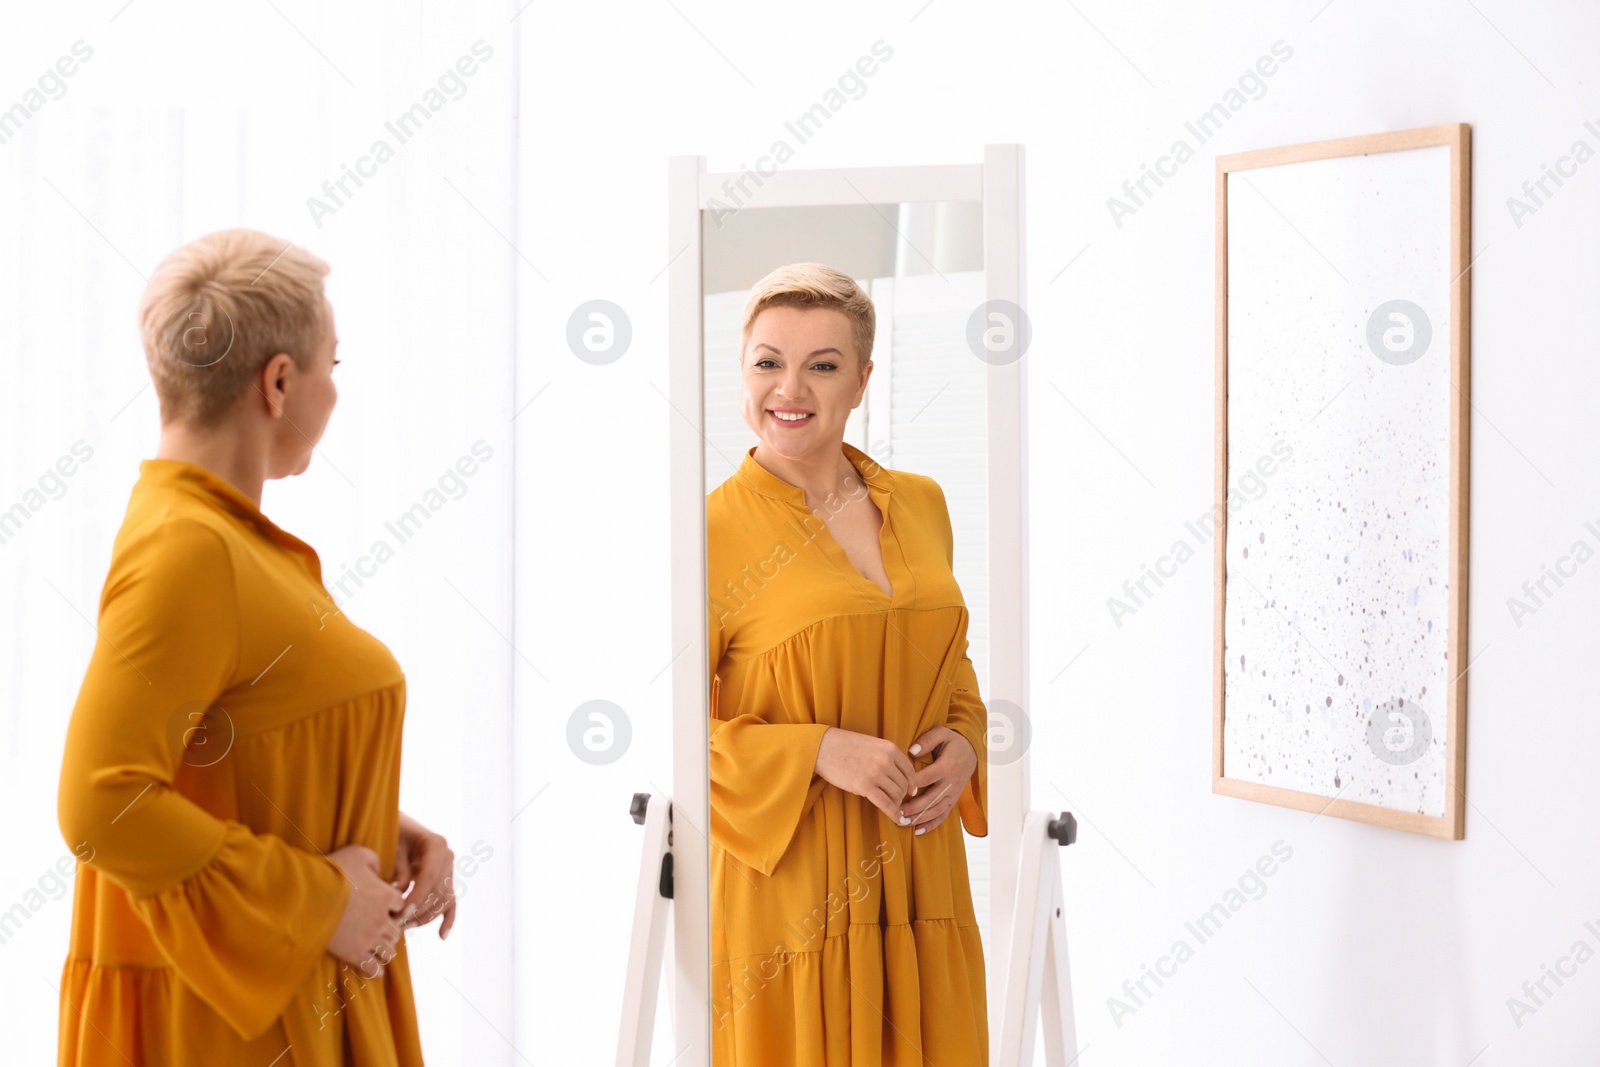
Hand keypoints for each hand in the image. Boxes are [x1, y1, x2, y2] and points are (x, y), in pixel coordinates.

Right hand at [326, 844, 405, 976]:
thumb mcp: (357, 853)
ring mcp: (369, 938)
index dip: (394, 907)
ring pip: (389, 951)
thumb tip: (379, 870)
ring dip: (385, 950)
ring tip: (378, 949)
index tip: (386, 908)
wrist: (308, 897)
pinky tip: (374, 969)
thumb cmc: (332, 872)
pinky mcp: (354, 954)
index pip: (401, 906)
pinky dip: (376, 970)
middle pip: (397, 931)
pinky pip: (374, 968)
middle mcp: (382, 919)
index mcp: (386, 896)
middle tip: (381, 930)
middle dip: (390, 930)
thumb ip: (374, 860)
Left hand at [393, 813, 457, 938]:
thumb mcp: (392, 846)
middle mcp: (448, 857)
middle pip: (437, 891)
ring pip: (443, 900)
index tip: (402, 911)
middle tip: (395, 923)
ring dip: (425, 917)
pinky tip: (441, 936)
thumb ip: (399, 869)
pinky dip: (448, 919)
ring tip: (404, 927)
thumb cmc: (393, 833)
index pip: (430, 876)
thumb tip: (400, 894)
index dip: (417, 896)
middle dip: (418, 910)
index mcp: (437, 844)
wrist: (400, 827)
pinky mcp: (447, 881)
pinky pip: (451, 902)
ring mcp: (450, 870)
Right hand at [813, 727, 918, 822]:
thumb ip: (887, 756)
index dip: (912, 784)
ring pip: (897, 795)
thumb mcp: (872, 744)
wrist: (823, 747)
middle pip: (904, 784)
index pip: (909, 770)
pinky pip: (885, 804)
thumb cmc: (845, 746)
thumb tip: (899, 776)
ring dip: (896, 804)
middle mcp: (886, 760)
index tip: (911, 791)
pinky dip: (893, 813)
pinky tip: (896, 818)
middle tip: (897, 802)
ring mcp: (876, 773)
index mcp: (890, 748)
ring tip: (892, 807)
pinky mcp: (865, 786)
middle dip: (902, 796)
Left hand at [900, 726, 976, 835]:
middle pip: (930, 798)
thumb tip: (912, 751)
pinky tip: (918, 830)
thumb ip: (927, 740)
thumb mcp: (942, 733)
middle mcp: (951, 783)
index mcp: (947, 766)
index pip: (927, 778)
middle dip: (913, 807)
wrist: (972, 753)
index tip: (896, 789)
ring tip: (903, 822)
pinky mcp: (953, 801)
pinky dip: (931, 824)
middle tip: (896, 811)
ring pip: (935, 810)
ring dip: (919, 818)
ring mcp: (953, 794)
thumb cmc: (953, 743)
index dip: (912, 785)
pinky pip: (943, 815)